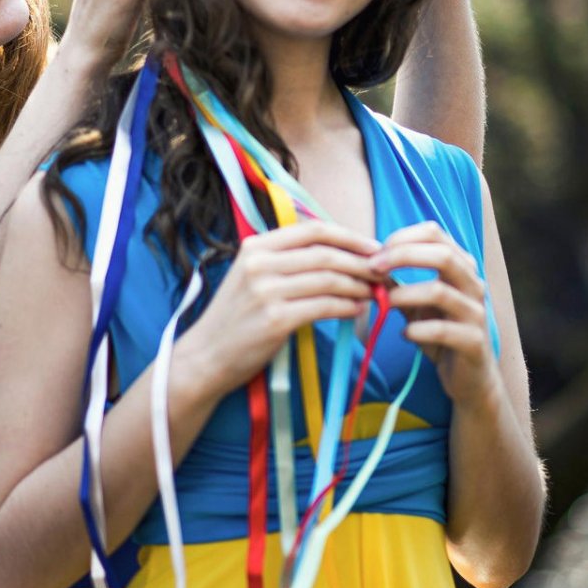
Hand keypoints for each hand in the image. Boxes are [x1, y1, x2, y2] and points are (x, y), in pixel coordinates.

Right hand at [179, 220, 383, 396]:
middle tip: (381, 272)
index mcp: (255, 247)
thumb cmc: (236, 318)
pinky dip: (347, 307)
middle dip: (360, 263)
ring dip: (358, 286)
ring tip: (373, 292)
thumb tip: (337, 253)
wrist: (206, 356)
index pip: (313, 230)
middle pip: (325, 254)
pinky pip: (324, 307)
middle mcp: (260, 265)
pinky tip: (358, 310)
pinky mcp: (275, 320)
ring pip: (329, 280)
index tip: (372, 247)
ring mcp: (267, 292)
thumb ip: (285, 260)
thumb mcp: (252, 277)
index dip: (348, 236)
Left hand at [375, 222, 498, 408]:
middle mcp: (473, 284)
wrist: (470, 378)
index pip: (435, 233)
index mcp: (461, 267)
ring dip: (405, 295)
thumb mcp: (416, 306)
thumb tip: (366, 267)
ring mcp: (476, 313)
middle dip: (402, 257)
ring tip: (384, 304)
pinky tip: (404, 335)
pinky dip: (418, 330)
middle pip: (442, 255)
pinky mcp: (474, 341)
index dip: (402, 237)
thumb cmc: (441, 335)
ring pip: (440, 292)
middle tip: (373, 269)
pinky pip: (444, 330)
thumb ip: (396, 286)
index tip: (375, 254)